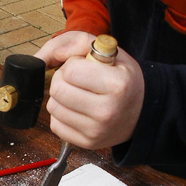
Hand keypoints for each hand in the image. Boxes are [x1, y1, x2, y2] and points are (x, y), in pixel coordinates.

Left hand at [34, 31, 144, 149]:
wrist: (142, 111)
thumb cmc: (123, 79)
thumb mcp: (110, 51)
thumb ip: (76, 42)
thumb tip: (42, 58)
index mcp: (117, 84)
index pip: (70, 70)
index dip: (73, 64)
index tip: (84, 67)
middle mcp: (107, 110)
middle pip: (58, 90)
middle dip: (62, 79)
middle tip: (78, 80)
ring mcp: (96, 130)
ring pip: (53, 107)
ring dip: (61, 97)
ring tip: (78, 94)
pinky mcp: (87, 143)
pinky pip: (55, 125)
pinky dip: (62, 115)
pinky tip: (77, 109)